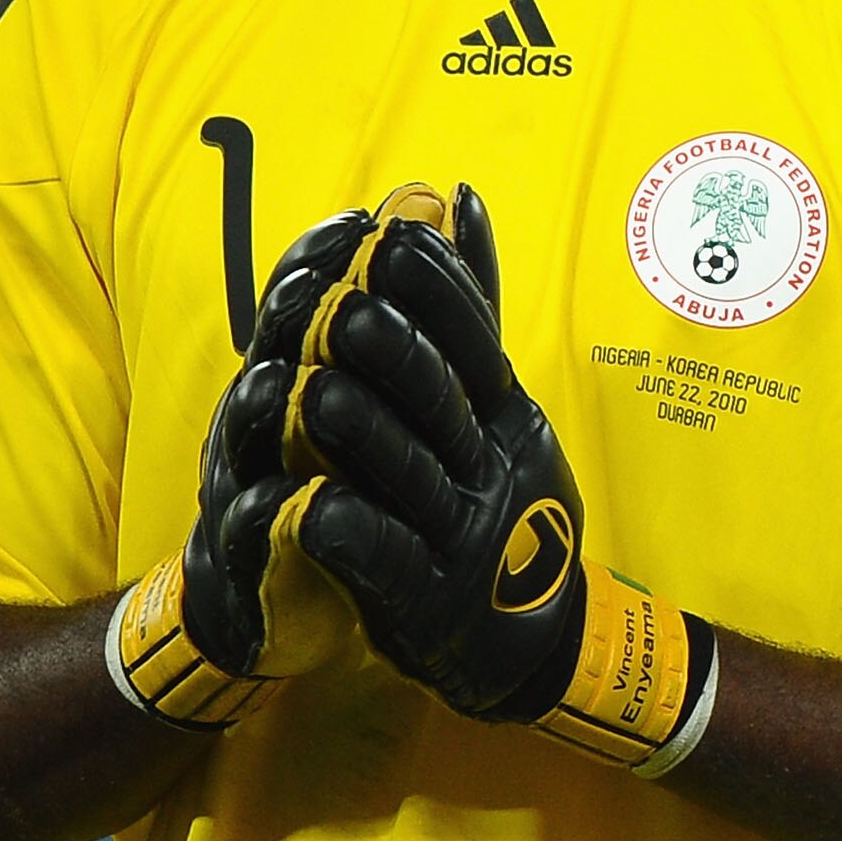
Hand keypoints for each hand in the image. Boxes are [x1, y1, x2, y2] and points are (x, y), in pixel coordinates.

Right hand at [104, 204, 387, 728]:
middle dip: (306, 312)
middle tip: (349, 298)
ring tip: (303, 388)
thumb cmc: (350, 476)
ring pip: (251, 419)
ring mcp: (248, 470)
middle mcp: (267, 404)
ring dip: (277, 401)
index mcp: (305, 358)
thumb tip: (455, 197)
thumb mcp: (405, 385)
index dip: (328, 253)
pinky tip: (304, 501)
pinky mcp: (246, 547)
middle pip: (276, 337)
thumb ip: (438, 303)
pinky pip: (252, 522)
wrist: (287, 600)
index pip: (305, 283)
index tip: (369, 226)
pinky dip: (274, 511)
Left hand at [296, 185, 720, 770]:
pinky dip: (351, 533)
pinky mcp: (427, 605)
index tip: (392, 239)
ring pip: (413, 478)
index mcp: (506, 419)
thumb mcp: (499, 404)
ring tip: (310, 390)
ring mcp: (463, 541)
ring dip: (363, 433)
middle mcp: (490, 472)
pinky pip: (387, 563)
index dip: (438, 293)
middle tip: (342, 307)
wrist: (531, 643)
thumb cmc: (496, 499)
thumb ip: (472, 305)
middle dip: (396, 352)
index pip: (477, 343)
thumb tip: (458, 197)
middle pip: (445, 405)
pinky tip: (310, 504)